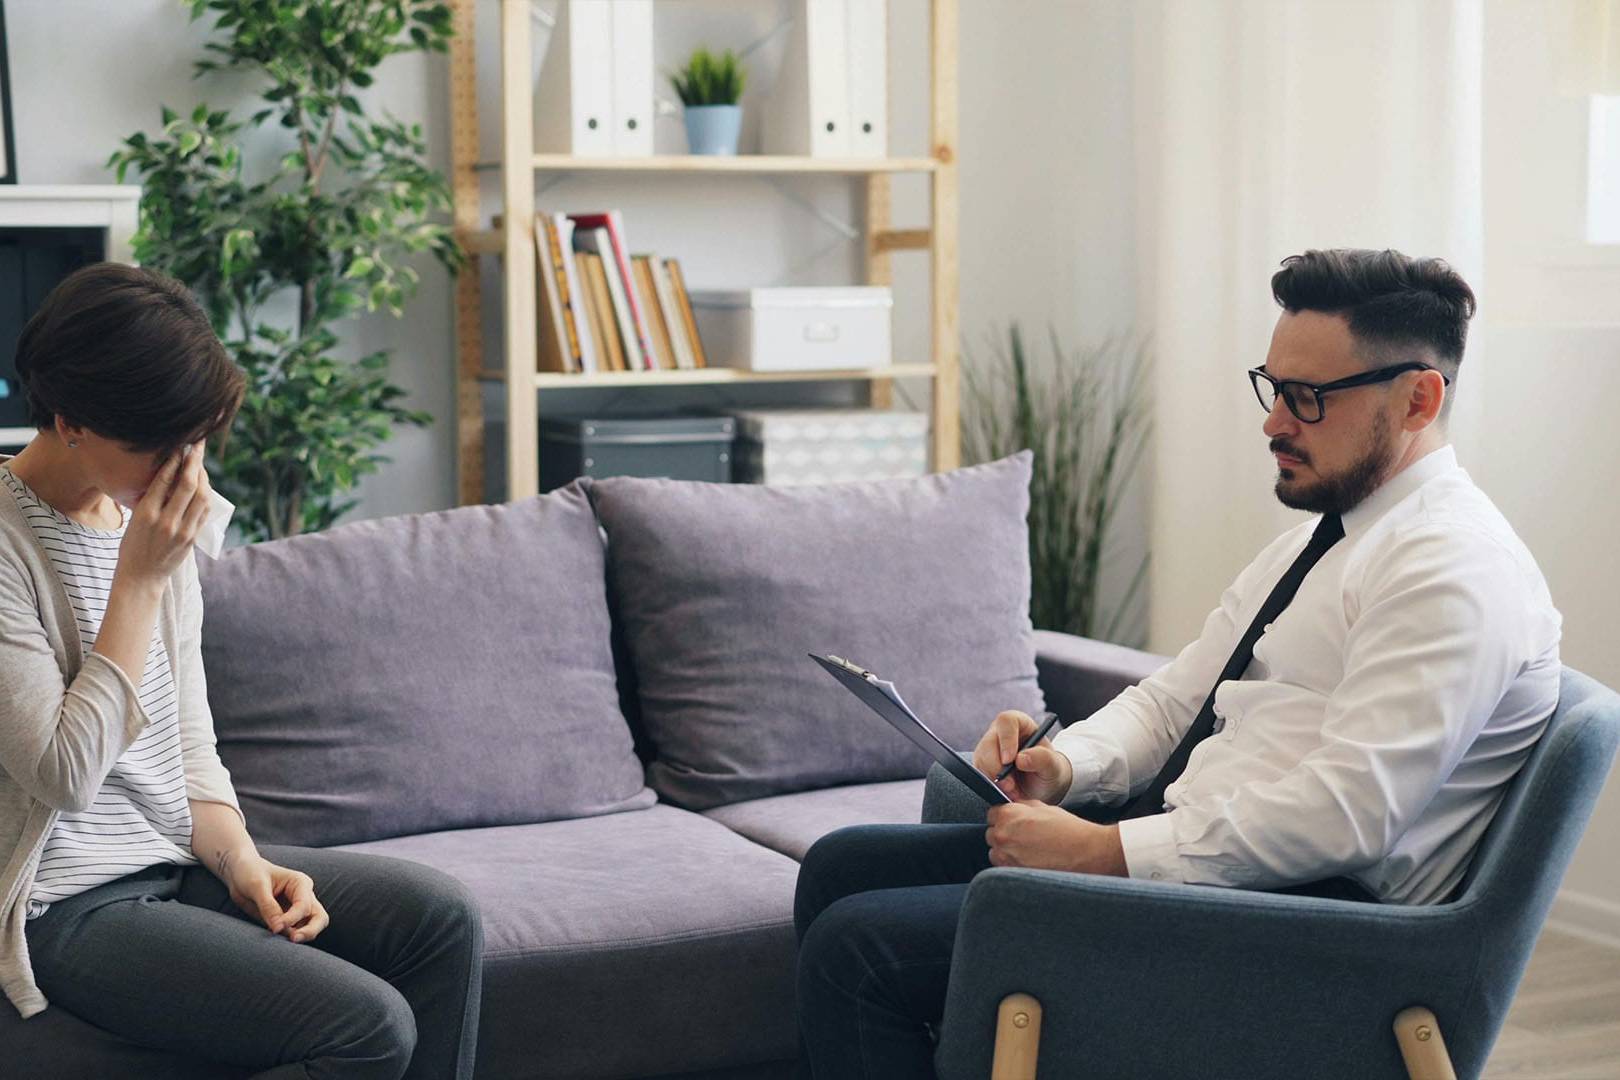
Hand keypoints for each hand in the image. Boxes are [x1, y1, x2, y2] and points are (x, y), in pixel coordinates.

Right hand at [118, 444, 210, 585]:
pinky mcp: (192, 538)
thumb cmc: (133, 546)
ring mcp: (183, 531)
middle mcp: (166, 521)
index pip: (164, 479)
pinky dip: (206, 494)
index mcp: (146, 514)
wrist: (141, 577)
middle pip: (188, 484)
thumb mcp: (134, 520)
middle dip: (195, 461)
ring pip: (202, 496)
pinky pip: (204, 511)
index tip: (180, 445)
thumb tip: (168, 474)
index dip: (175, 459)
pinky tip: (203, 484)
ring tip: (199, 463)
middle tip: (197, 445)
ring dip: (203, 476)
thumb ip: (151, 499)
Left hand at [220, 849, 329, 943]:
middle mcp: (304, 896)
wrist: (239, 874)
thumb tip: (278, 928)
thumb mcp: (257, 886)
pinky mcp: (286, 920)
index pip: (304, 905)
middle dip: (310, 931)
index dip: (292, 918)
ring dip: (302, 937)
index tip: (276, 928)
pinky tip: (278, 942)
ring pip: (311, 927)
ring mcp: (296, 910)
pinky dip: (289, 939)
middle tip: (294, 940)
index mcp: (300, 883)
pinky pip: (294, 932)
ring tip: (284, 944)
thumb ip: (268, 906)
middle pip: (319, 918)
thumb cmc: (250, 873)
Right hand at [972, 710, 1072, 802]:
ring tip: (1013, 791)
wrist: (1042, 785)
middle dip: (996, 767)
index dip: (1006, 739)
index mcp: (1019, 723)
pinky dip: (991, 786)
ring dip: (994, 780)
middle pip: (988, 743)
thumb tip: (1021, 759)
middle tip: (1010, 786)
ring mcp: (988, 749)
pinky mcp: (982, 765)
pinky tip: (1006, 792)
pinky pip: (979, 774)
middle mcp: (1000, 733)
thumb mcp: (1054, 765)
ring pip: (981, 760)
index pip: (1006, 721)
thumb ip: (1043, 759)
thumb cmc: (1049, 770)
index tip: (1009, 760)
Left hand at [985, 802, 1127, 875]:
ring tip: (1030, 852)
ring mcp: (1006, 857)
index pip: (992, 814)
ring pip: (996, 852)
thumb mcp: (1044, 808)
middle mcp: (1002, 835)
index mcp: (1008, 815)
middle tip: (1025, 838)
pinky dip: (1013, 866)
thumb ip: (1022, 807)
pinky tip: (1031, 862)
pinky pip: (1004, 868)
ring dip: (1007, 851)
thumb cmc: (1069, 830)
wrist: (1087, 853)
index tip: (1015, 823)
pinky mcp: (1012, 874)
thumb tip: (1012, 808)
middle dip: (1005, 834)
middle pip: (992, 833)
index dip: (1005, 818)